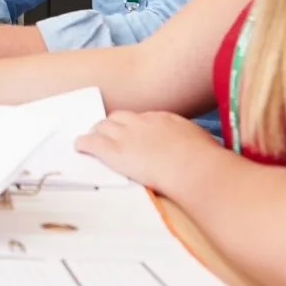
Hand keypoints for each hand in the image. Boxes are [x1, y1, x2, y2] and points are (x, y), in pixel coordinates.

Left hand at [73, 110, 219, 194]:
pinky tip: (78, 147)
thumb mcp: (204, 146)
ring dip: (96, 133)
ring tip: (91, 139)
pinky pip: (91, 142)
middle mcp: (143, 122)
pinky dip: (83, 144)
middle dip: (111, 125)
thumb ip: (196, 145)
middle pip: (119, 117)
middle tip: (107, 134)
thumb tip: (207, 152)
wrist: (194, 167)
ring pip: (102, 127)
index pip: (142, 118)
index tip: (133, 133)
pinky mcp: (114, 151)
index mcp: (165, 119)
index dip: (134, 126)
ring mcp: (126, 135)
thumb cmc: (206, 162)